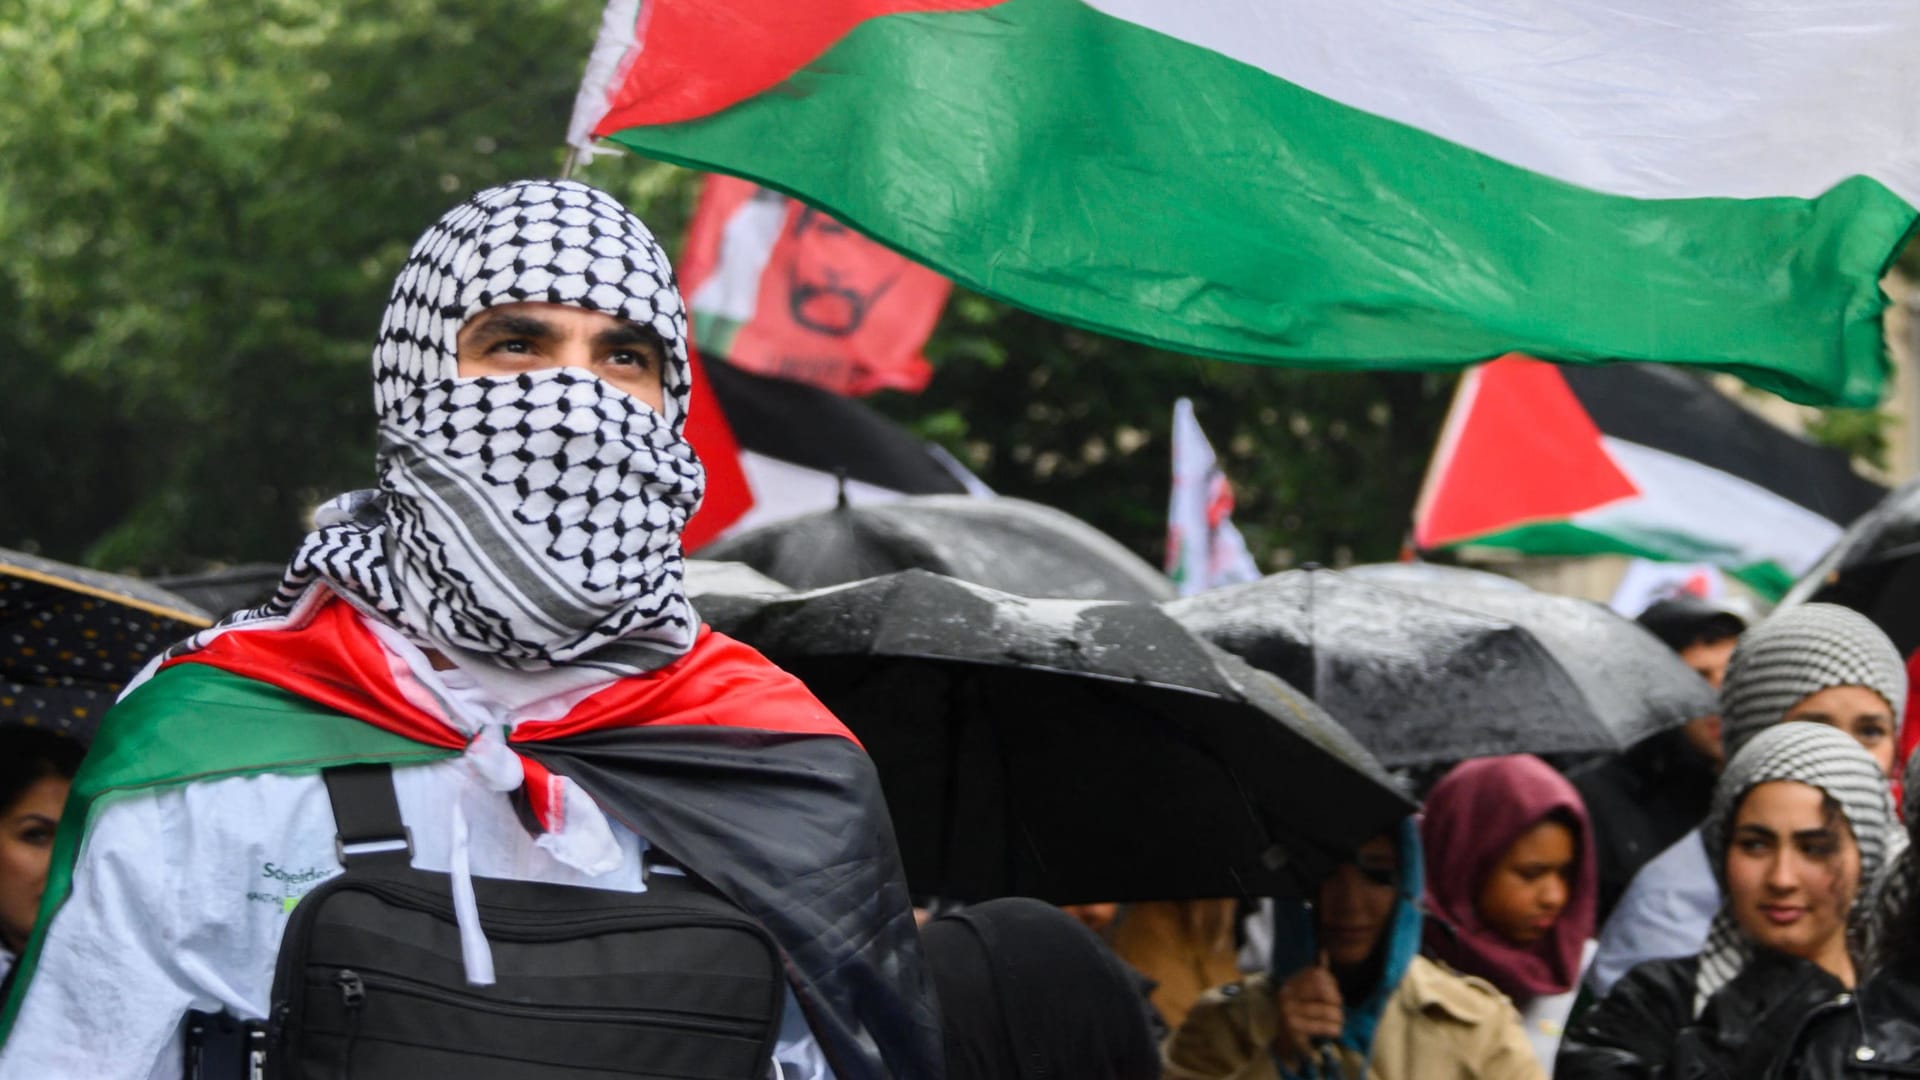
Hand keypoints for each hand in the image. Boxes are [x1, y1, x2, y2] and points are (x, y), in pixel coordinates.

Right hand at [1272, 950, 1343, 1066]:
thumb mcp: (1307, 992)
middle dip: (1336, 999)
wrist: (1286, 1040)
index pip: (1317, 974)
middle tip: (1339, 1009)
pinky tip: (1335, 1030)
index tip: (1335, 994)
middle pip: (1322, 989)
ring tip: (1339, 1021)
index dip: (1331, 982)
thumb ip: (1316, 974)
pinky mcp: (1293, 1030)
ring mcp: (1288, 1012)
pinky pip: (1322, 1026)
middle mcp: (1286, 995)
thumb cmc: (1302, 1013)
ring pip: (1325, 1010)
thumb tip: (1323, 951)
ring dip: (1338, 1017)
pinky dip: (1333, 1029)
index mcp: (1290, 983)